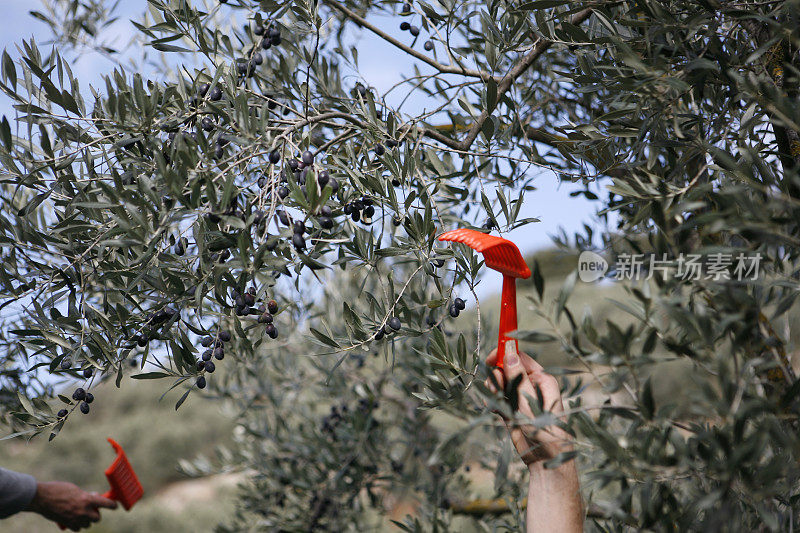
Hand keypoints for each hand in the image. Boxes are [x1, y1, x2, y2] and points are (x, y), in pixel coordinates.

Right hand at [26, 481, 116, 530]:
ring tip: (80, 513)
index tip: (115, 506)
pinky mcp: (66, 524)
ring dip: (86, 520)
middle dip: (96, 514)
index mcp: (87, 499)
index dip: (112, 505)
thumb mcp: (75, 489)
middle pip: (97, 518)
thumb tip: (94, 497)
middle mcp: (83, 511)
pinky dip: (77, 525)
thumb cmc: (58, 489)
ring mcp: (75, 519)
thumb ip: (85, 495)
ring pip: (87, 525)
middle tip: (91, 509)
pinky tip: (74, 519)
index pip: (106, 504)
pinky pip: (77, 529)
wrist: (41, 498)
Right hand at [486, 343, 573, 468]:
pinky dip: (493, 401)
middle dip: (496, 375)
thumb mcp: (530, 401)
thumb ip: (518, 377)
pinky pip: (497, 398)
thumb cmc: (546, 431)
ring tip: (496, 400)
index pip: (520, 357)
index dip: (504, 354)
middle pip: (506, 369)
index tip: (490, 358)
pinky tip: (497, 410)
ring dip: (494, 389)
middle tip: (494, 387)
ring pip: (500, 383)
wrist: (544, 460)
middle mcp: (530, 386)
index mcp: (541, 379)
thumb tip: (509, 352)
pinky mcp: (511, 410)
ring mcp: (520, 398)